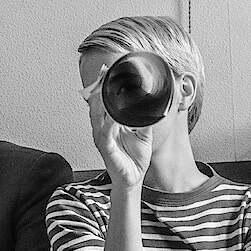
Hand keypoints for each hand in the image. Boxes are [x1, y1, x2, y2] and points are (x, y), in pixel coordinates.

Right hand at [87, 68, 152, 190]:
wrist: (134, 179)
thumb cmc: (134, 158)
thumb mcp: (143, 133)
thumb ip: (145, 118)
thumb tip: (155, 104)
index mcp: (109, 124)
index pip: (102, 101)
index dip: (103, 86)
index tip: (106, 70)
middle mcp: (102, 129)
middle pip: (95, 104)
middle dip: (98, 87)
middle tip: (103, 72)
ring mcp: (102, 139)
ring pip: (96, 116)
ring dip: (99, 101)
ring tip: (103, 87)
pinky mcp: (106, 150)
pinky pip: (105, 135)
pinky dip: (108, 124)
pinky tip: (112, 116)